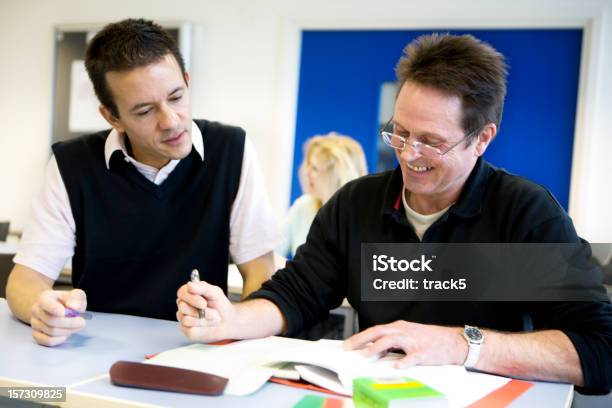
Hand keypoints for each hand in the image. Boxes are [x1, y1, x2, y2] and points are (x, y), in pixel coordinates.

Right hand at [30, 289, 86, 346]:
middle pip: (51, 321)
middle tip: (82, 322)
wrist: (60, 309)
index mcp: (44, 298)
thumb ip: (76, 297)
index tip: (64, 313)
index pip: (46, 303)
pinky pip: (48, 341)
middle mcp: (36, 310)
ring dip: (68, 331)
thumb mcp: (77, 295)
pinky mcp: (36, 335)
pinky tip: (66, 334)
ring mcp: (34, 323)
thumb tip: (73, 307)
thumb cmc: (69, 301)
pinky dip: (60, 339)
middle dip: (70, 323)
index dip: (54, 309)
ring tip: (76, 326)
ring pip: (51, 332)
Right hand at [176, 280, 235, 341]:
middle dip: (202, 311)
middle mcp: (183, 305)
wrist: (227, 321)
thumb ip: (203, 288)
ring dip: (205, 320)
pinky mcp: (187, 331)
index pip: (181, 293)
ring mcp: (183, 319)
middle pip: (183, 307)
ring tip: (214, 318)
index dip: (192, 299)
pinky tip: (209, 326)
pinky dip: (204, 329)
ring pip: (187, 320)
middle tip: (215, 313)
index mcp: (188, 293)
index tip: (204, 303)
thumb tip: (189, 285)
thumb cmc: (219, 304)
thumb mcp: (215, 293)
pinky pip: (191, 331)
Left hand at [343, 321, 466, 367]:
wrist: (454, 342)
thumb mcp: (409, 336)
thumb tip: (375, 349)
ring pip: (391, 341)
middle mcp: (404, 331)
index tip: (348, 344)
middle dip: (361, 340)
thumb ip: (393, 341)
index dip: (360, 337)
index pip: (375, 330)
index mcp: (400, 328)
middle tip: (348, 348)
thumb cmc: (431, 340)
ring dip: (377, 348)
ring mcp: (414, 341)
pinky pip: (412, 357)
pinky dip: (404, 362)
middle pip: (378, 332)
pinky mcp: (424, 352)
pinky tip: (396, 367)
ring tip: (366, 355)